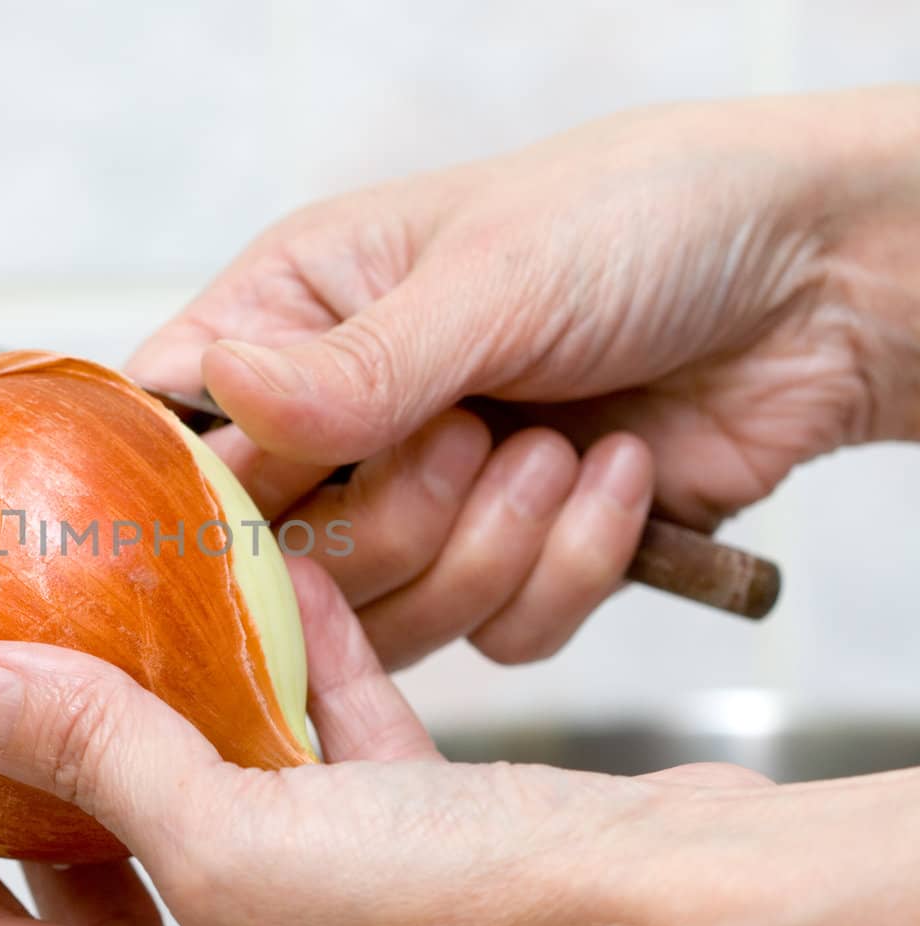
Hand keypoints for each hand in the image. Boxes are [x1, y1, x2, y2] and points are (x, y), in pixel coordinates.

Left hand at [0, 559, 919, 925]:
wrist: (673, 915)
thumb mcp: (241, 851)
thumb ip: (94, 761)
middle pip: (89, 881)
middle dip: (22, 789)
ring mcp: (330, 910)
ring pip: (210, 799)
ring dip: (164, 713)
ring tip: (104, 627)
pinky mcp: (409, 841)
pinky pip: (324, 747)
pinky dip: (298, 674)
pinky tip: (276, 591)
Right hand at [129, 87, 919, 668]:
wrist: (815, 284)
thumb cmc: (643, 221)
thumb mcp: (492, 275)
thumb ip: (357, 365)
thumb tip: (224, 392)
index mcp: (296, 315)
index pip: (178, 425)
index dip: (201, 487)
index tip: (264, 503)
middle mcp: (341, 418)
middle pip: (278, 552)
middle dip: (389, 514)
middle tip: (471, 432)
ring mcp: (422, 500)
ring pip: (384, 616)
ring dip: (488, 543)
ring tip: (559, 447)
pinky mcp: (509, 565)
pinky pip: (495, 636)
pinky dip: (566, 568)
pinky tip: (618, 474)